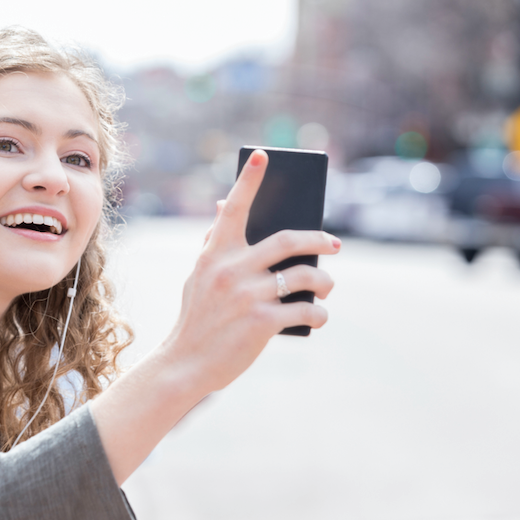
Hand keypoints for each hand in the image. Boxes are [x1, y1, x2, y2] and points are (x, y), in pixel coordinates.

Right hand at [163, 149, 339, 392]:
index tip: (264, 156)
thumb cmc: (196, 318)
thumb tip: (222, 206)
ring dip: (324, 282)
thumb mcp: (198, 277)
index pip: (233, 208)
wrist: (185, 363)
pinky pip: (307, 309)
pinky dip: (319, 313)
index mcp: (214, 254)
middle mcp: (231, 269)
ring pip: (305, 276)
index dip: (249, 180)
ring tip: (326, 287)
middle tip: (334, 244)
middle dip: (319, 239)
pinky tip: (319, 316)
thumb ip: (212, 244)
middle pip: (288, 239)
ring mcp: (248, 295)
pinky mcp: (262, 322)